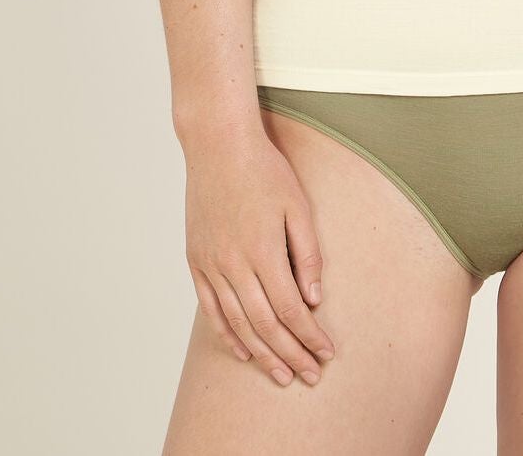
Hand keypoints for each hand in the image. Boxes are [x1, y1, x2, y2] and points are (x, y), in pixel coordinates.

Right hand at [183, 127, 336, 388]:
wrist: (218, 146)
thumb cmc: (265, 170)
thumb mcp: (298, 205)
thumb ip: (308, 254)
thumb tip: (314, 299)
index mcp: (263, 251)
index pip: (291, 309)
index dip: (309, 336)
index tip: (326, 353)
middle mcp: (234, 264)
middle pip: (264, 325)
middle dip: (289, 354)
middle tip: (309, 376)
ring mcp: (211, 264)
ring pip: (236, 323)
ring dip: (261, 353)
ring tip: (280, 375)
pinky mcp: (197, 261)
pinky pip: (210, 309)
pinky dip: (226, 334)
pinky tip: (243, 351)